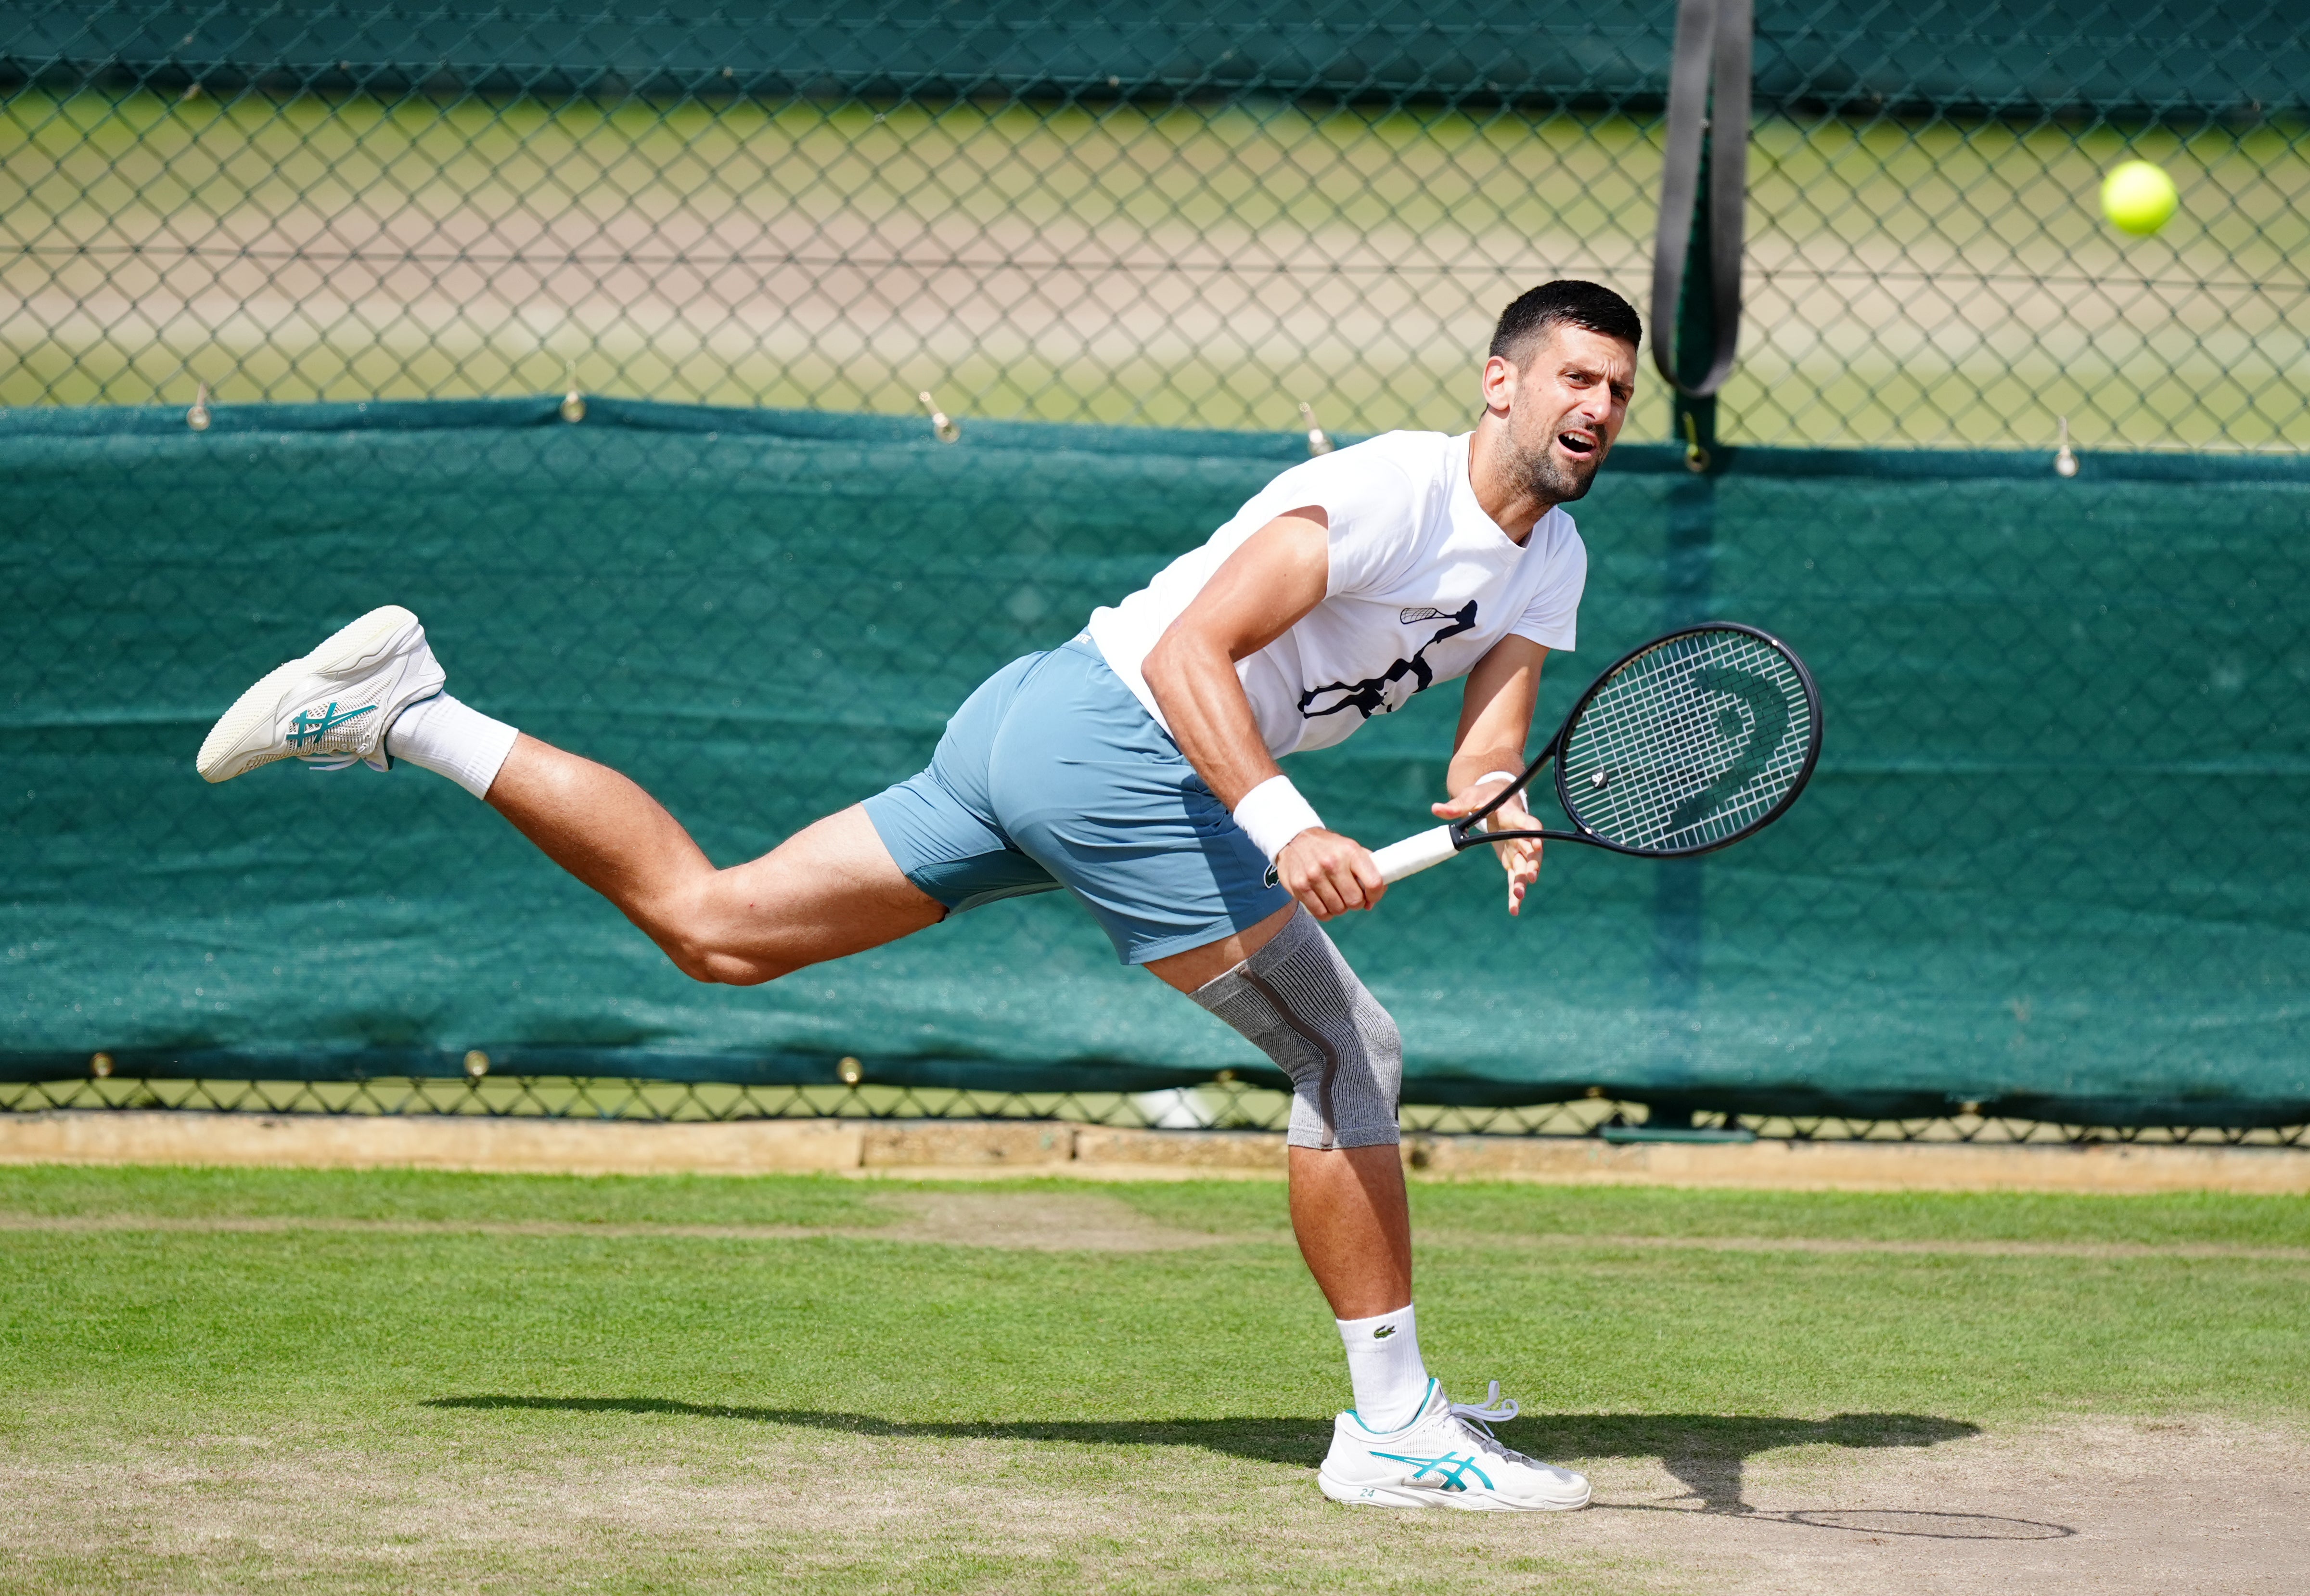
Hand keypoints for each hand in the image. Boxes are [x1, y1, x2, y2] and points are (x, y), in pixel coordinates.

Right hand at [1275, 827, 1385, 919]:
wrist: (1295, 839)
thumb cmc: (1330, 849)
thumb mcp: (1351, 849)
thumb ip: (1368, 871)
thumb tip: (1371, 902)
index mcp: (1350, 851)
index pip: (1373, 882)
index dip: (1375, 895)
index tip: (1370, 896)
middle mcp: (1332, 862)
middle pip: (1355, 901)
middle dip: (1355, 903)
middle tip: (1349, 896)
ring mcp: (1314, 875)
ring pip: (1338, 909)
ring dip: (1339, 907)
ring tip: (1335, 896)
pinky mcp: (1300, 886)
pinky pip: (1321, 913)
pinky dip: (1326, 912)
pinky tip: (1324, 902)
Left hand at [1432, 778, 1543, 916]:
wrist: (1495, 797)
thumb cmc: (1484, 796)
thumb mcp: (1470, 797)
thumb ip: (1456, 806)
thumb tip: (1435, 809)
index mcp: (1513, 815)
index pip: (1529, 824)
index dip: (1534, 833)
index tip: (1536, 844)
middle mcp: (1520, 833)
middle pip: (1531, 850)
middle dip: (1531, 864)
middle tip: (1529, 878)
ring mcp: (1517, 848)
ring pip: (1524, 867)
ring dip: (1523, 882)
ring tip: (1518, 898)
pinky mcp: (1511, 859)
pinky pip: (1515, 876)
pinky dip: (1513, 891)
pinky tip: (1514, 908)